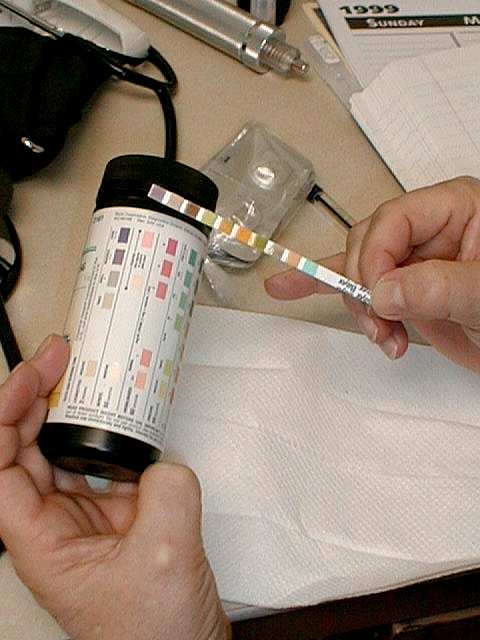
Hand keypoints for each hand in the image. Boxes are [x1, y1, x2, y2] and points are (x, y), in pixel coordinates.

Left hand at [0, 335, 229, 639]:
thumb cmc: (154, 632)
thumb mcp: (164, 555)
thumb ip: (165, 492)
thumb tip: (160, 461)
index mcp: (41, 542)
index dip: (6, 415)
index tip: (35, 377)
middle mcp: (52, 523)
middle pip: (20, 448)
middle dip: (31, 397)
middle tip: (57, 359)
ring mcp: (82, 514)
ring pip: (56, 449)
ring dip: (63, 409)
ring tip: (79, 374)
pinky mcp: (114, 510)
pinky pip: (98, 457)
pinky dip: (103, 428)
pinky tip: (115, 411)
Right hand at [265, 176, 479, 372]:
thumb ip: (441, 286)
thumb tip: (385, 288)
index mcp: (459, 209)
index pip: (395, 220)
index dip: (377, 259)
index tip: (380, 298)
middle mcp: (433, 231)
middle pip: (369, 243)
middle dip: (365, 287)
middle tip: (381, 323)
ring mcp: (415, 262)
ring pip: (358, 268)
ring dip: (356, 304)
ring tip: (381, 335)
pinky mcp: (404, 290)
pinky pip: (356, 283)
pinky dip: (323, 287)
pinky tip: (287, 286)